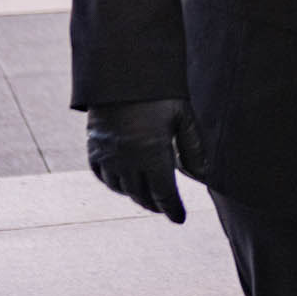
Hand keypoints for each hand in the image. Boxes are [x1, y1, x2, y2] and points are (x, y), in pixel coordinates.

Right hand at [86, 99, 203, 222]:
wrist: (121, 76)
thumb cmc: (159, 95)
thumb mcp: (183, 118)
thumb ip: (193, 149)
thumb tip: (202, 177)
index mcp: (153, 154)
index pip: (164, 193)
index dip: (173, 209)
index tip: (180, 219)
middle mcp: (127, 160)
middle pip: (142, 195)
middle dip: (156, 205)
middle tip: (166, 209)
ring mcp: (108, 156)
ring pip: (121, 189)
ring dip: (136, 197)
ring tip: (148, 197)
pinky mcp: (94, 149)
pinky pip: (103, 177)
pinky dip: (115, 186)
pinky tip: (125, 185)